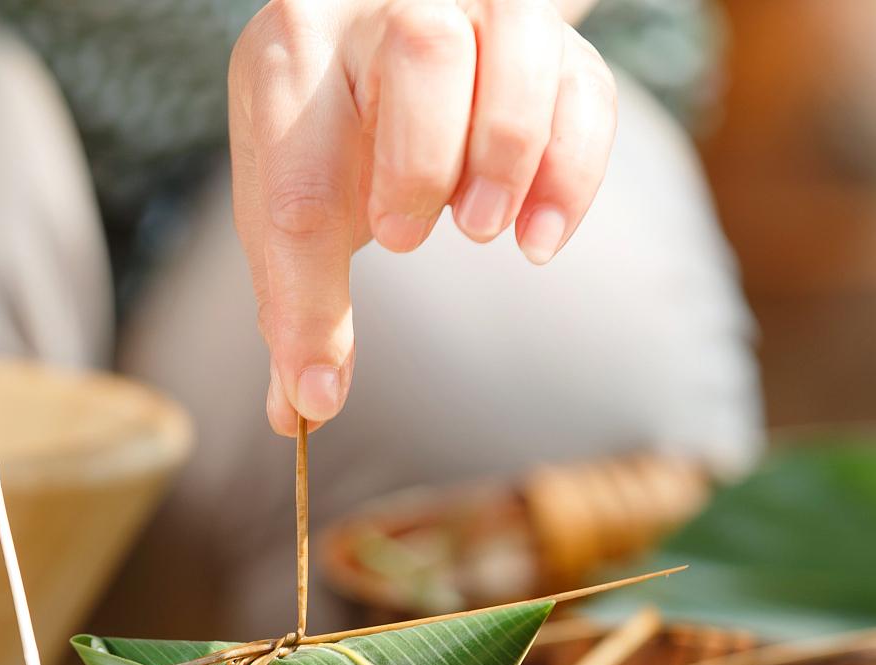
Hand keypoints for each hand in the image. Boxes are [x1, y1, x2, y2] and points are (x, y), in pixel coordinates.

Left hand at [229, 0, 616, 434]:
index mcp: (293, 59)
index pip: (297, 180)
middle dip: (421, 163)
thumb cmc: (334, 128)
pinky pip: (583, 84)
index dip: (305, 302)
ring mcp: (475, 5)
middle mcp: (380, 10)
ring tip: (486, 233)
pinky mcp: (549, 30)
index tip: (319, 390)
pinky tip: (541, 239)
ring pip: (509, 41)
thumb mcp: (292, 194)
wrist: (390, 20)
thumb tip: (295, 414)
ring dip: (508, 151)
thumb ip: (293, 300)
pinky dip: (572, 168)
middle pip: (419, 50)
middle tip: (409, 241)